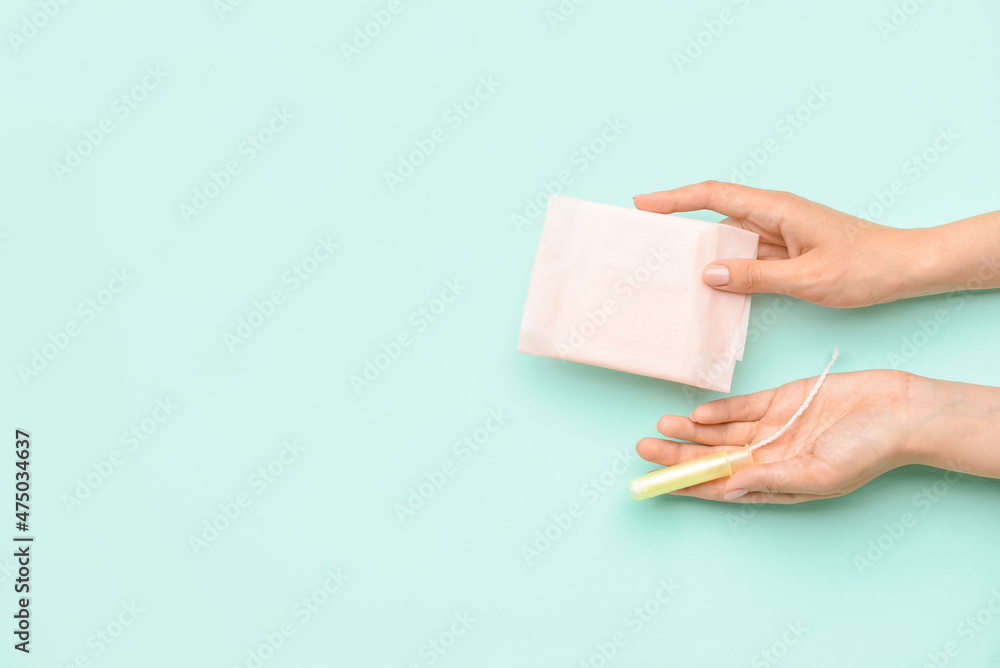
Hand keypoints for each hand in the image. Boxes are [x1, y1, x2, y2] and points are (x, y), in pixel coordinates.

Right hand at [632, 181, 933, 307]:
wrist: (905, 268)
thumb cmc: (866, 267)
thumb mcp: (808, 278)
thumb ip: (756, 276)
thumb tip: (708, 273)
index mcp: (777, 209)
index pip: (715, 196)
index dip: (676, 198)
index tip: (643, 203)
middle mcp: (773, 215)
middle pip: (714, 213)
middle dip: (677, 222)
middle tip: (643, 237)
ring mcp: (778, 233)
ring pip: (727, 237)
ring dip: (699, 250)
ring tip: (666, 267)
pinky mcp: (784, 251)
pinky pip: (744, 256)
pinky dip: (723, 267)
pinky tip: (708, 285)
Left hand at [635, 370, 923, 503]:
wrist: (899, 410)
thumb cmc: (869, 451)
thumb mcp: (818, 474)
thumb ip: (770, 479)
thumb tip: (728, 488)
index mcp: (776, 482)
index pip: (722, 487)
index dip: (689, 486)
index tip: (657, 486)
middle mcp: (768, 456)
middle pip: (713, 458)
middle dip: (677, 456)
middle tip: (643, 450)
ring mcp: (773, 428)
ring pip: (720, 433)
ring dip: (690, 432)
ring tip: (659, 428)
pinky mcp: (781, 400)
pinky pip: (741, 408)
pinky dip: (718, 412)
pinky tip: (695, 414)